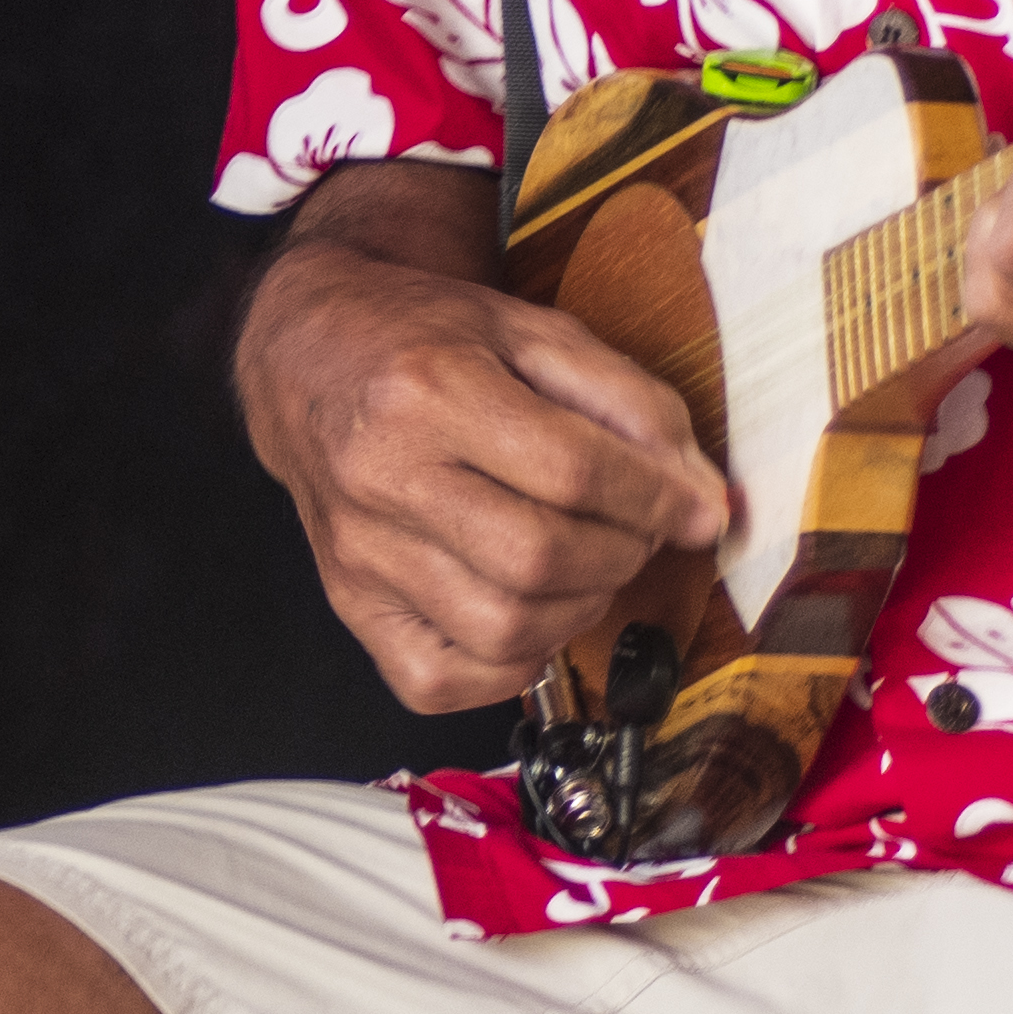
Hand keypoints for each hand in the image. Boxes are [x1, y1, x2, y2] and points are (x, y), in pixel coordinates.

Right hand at [236, 232, 731, 710]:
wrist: (309, 356)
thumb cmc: (427, 341)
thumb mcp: (535, 332)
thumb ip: (630, 403)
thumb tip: (703, 502)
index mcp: (427, 389)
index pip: (572, 472)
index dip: (658, 500)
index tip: (697, 509)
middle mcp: (381, 475)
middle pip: (540, 558)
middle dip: (621, 553)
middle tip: (631, 528)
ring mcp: (359, 551)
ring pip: (503, 629)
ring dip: (578, 607)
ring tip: (582, 563)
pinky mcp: (348, 603)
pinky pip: (441, 681)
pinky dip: (508, 663)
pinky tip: (525, 610)